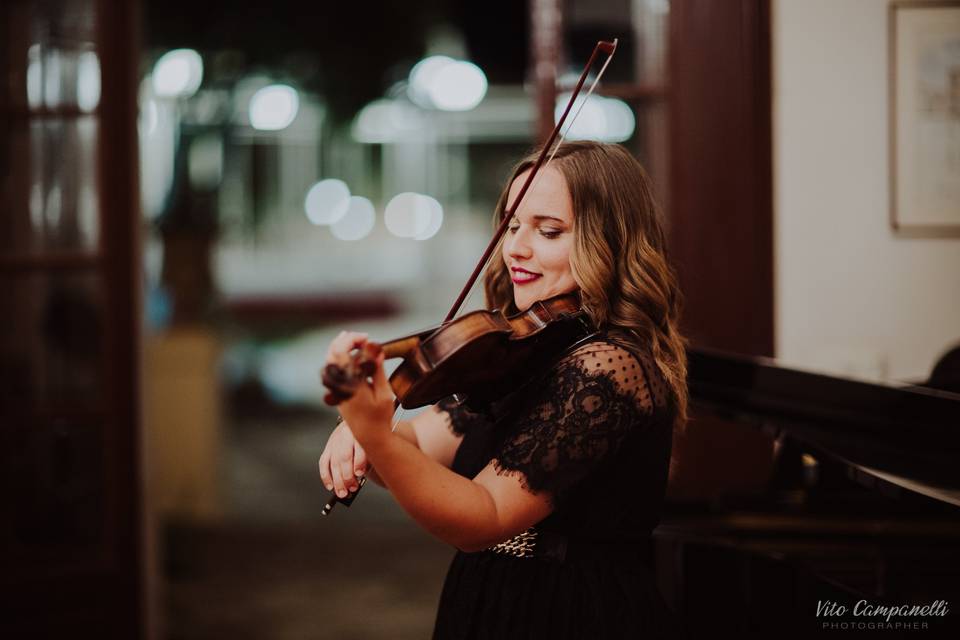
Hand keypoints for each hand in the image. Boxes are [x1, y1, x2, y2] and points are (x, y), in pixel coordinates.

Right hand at [318, 421, 367, 497]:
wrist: (360, 423)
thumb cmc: (369, 439)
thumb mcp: (374, 445)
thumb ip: (370, 459)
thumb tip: (360, 477)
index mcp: (361, 433)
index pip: (358, 447)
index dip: (358, 462)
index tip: (359, 474)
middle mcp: (346, 435)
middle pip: (344, 457)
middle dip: (347, 475)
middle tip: (352, 488)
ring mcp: (335, 441)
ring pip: (333, 462)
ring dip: (337, 480)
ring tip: (342, 493)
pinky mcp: (328, 447)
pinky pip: (324, 463)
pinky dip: (326, 476)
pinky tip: (330, 486)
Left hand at [323, 331, 394, 446]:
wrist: (370, 436)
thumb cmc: (381, 417)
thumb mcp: (385, 394)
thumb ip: (378, 371)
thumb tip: (375, 350)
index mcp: (350, 384)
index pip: (342, 354)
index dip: (352, 340)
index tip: (367, 338)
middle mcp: (339, 385)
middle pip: (332, 353)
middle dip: (346, 340)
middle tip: (362, 338)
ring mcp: (335, 388)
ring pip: (330, 360)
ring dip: (341, 347)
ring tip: (355, 340)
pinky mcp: (336, 391)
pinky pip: (333, 368)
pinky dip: (339, 357)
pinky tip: (349, 353)